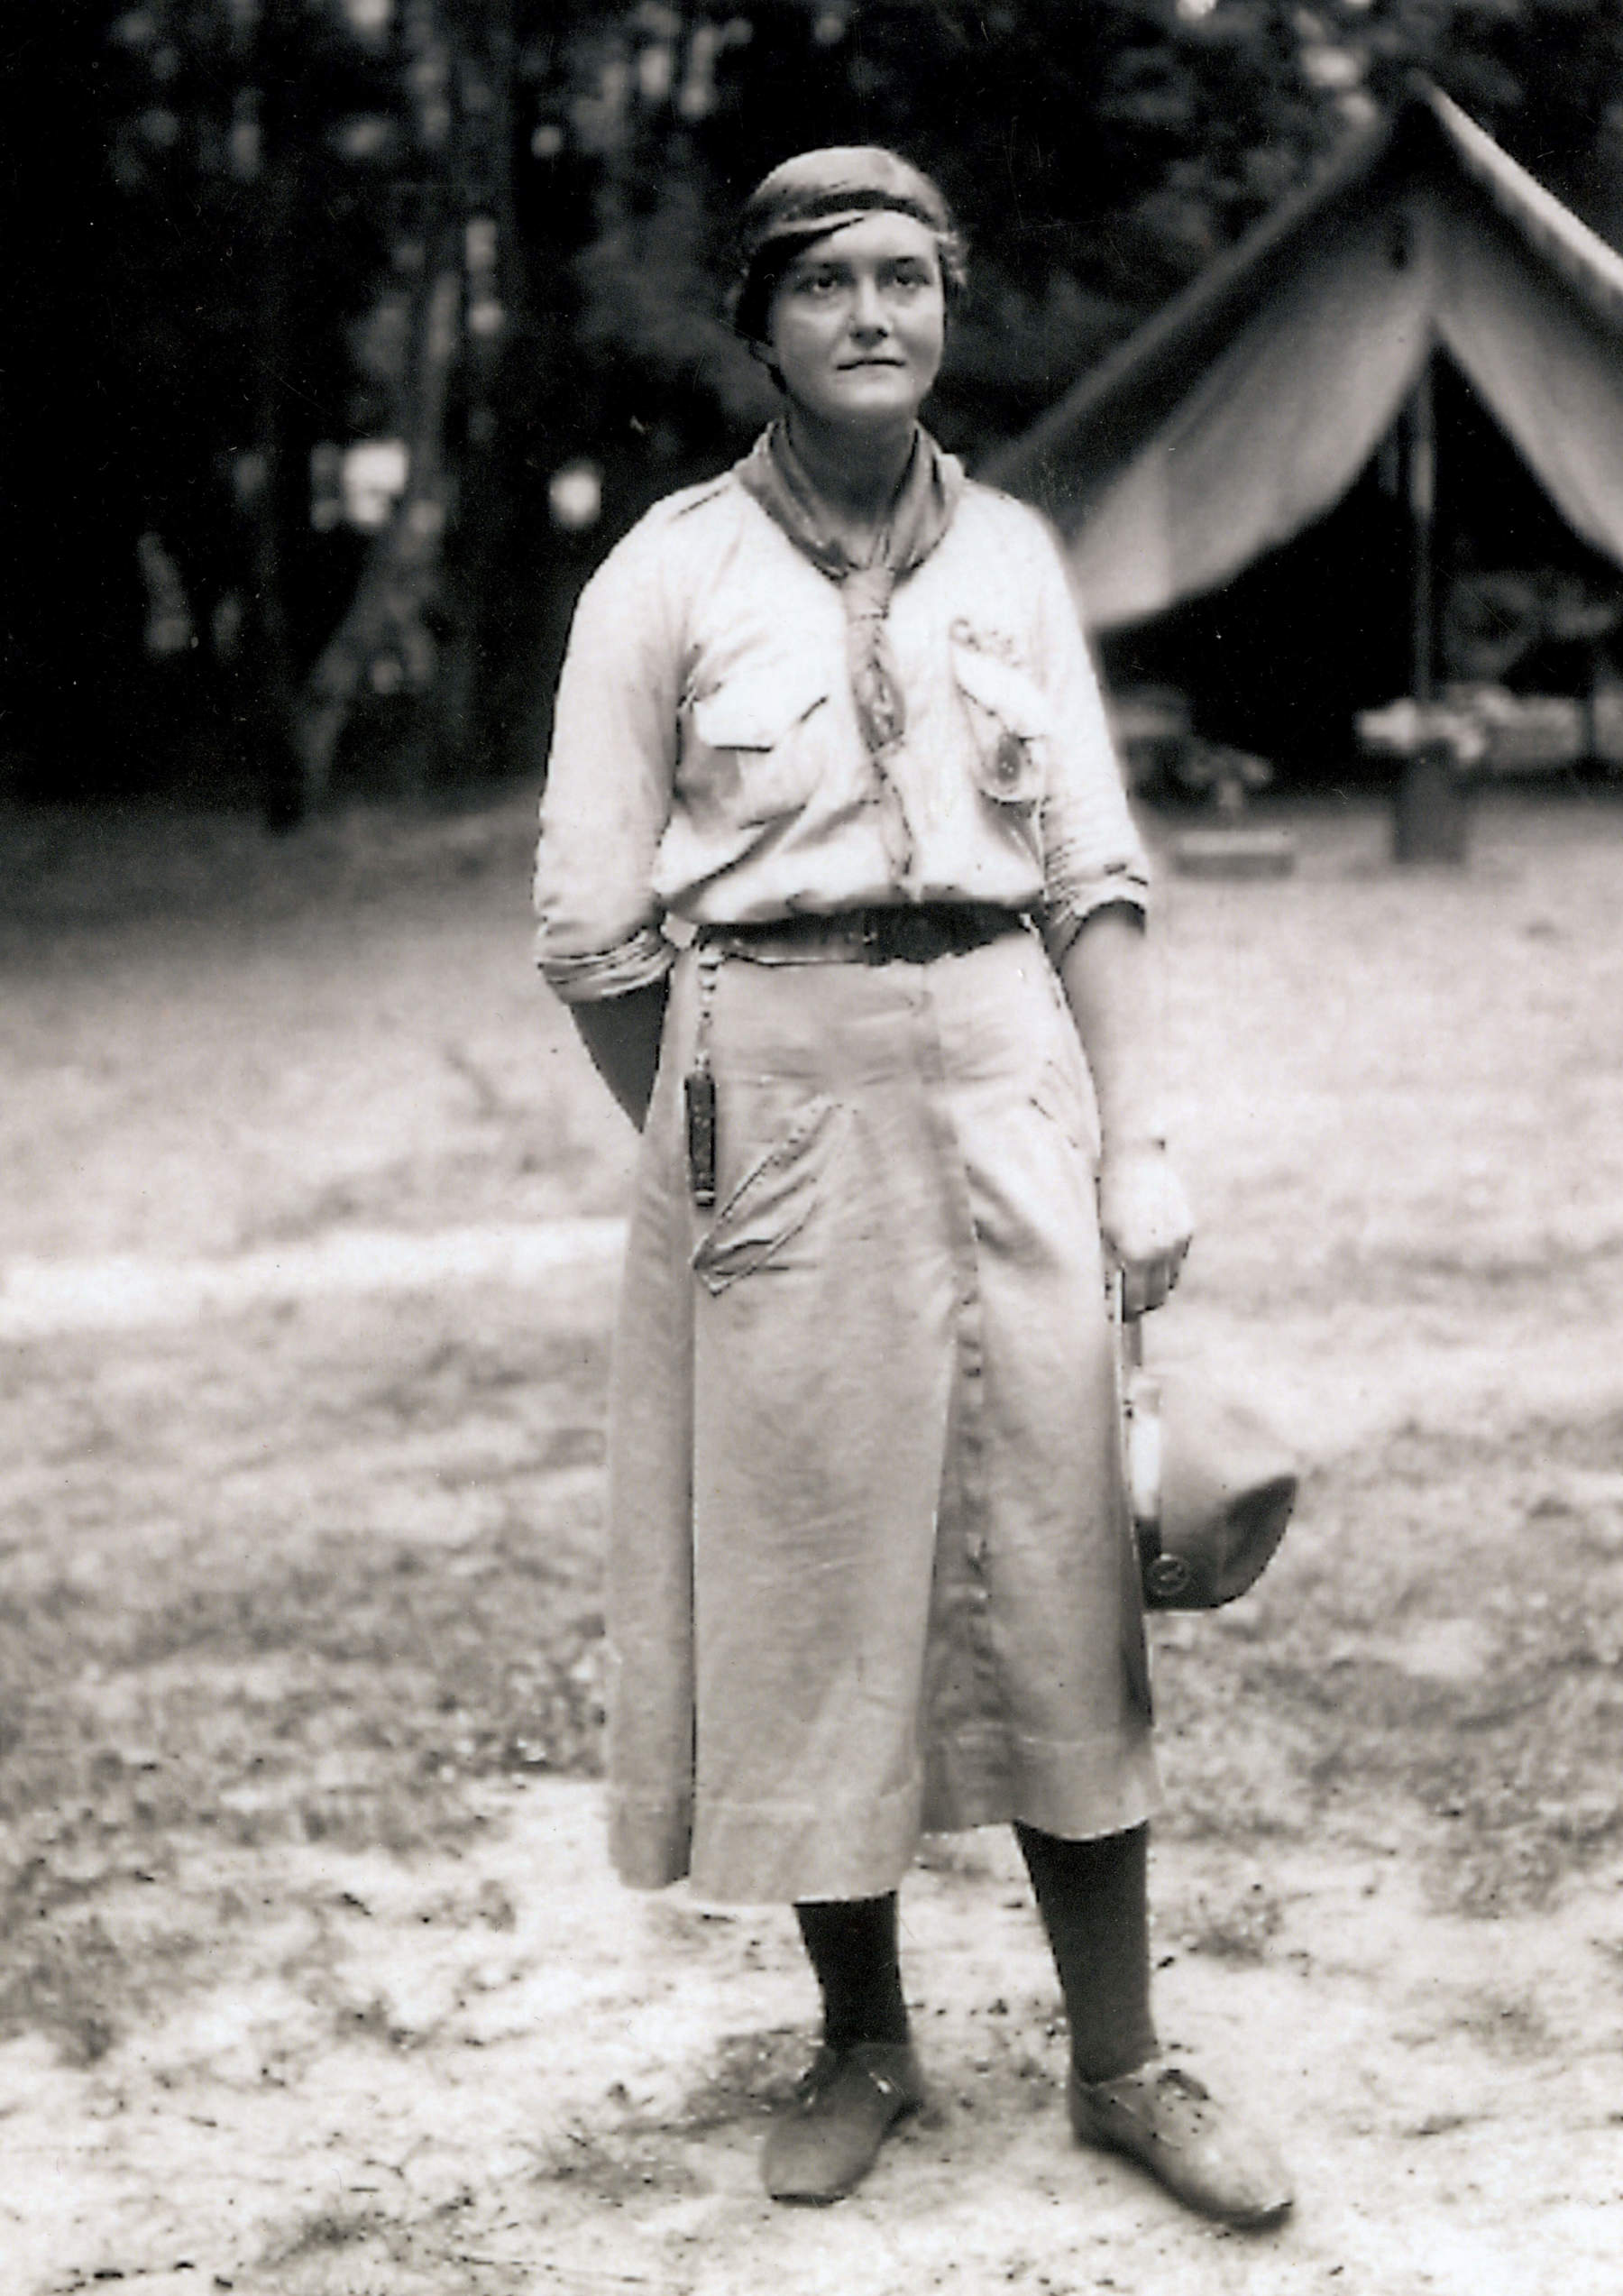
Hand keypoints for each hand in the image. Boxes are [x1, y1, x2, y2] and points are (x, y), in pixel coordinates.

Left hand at [1098, 1142, 1192, 1319]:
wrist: (1136, 1158)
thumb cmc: (1110, 1195)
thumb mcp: (1102, 1233)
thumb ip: (1108, 1268)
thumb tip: (1110, 1298)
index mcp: (1136, 1255)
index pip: (1135, 1302)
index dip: (1125, 1312)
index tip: (1117, 1315)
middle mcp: (1161, 1251)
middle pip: (1157, 1298)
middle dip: (1143, 1304)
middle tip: (1128, 1302)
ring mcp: (1178, 1241)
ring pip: (1171, 1281)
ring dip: (1157, 1285)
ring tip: (1139, 1278)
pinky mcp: (1187, 1229)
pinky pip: (1178, 1260)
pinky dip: (1167, 1264)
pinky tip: (1151, 1253)